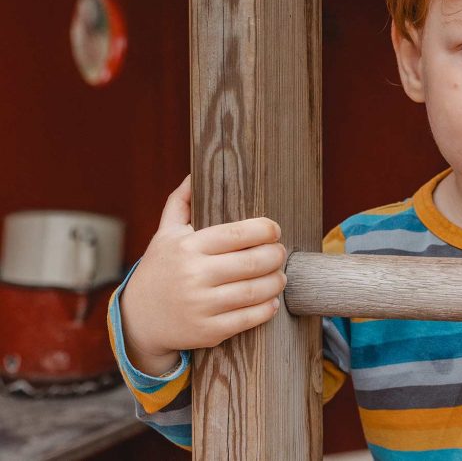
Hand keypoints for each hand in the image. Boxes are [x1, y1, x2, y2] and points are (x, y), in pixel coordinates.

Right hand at [119, 175, 287, 374]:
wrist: (138, 320)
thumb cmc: (161, 269)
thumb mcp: (164, 235)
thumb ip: (180, 203)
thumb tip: (194, 174)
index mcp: (187, 247)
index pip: (238, 233)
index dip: (265, 229)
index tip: (274, 230)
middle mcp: (193, 275)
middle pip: (253, 262)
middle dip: (276, 255)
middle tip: (280, 253)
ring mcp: (200, 305)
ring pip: (255, 291)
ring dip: (277, 281)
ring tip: (280, 276)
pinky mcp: (207, 331)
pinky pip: (248, 318)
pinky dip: (267, 308)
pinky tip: (272, 300)